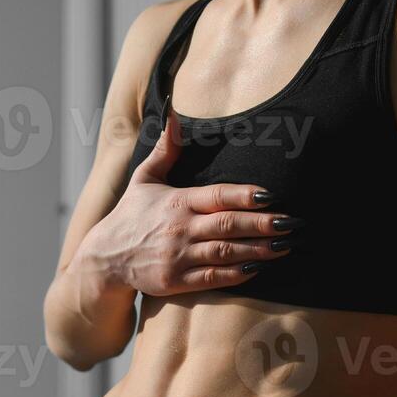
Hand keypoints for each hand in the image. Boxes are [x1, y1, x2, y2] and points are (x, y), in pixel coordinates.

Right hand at [77, 104, 297, 297]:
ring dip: (258, 250)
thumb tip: (174, 115)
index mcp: (177, 201)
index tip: (271, 194)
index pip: (217, 196)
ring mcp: (179, 257)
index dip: (245, 195)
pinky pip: (212, 279)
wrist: (104, 259)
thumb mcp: (144, 179)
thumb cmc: (130, 216)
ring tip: (285, 245)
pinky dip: (236, 274)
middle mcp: (180, 229)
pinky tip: (258, 269)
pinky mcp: (176, 281)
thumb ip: (165, 150)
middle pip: (228, 225)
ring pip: (226, 252)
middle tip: (291, 222)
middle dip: (263, 224)